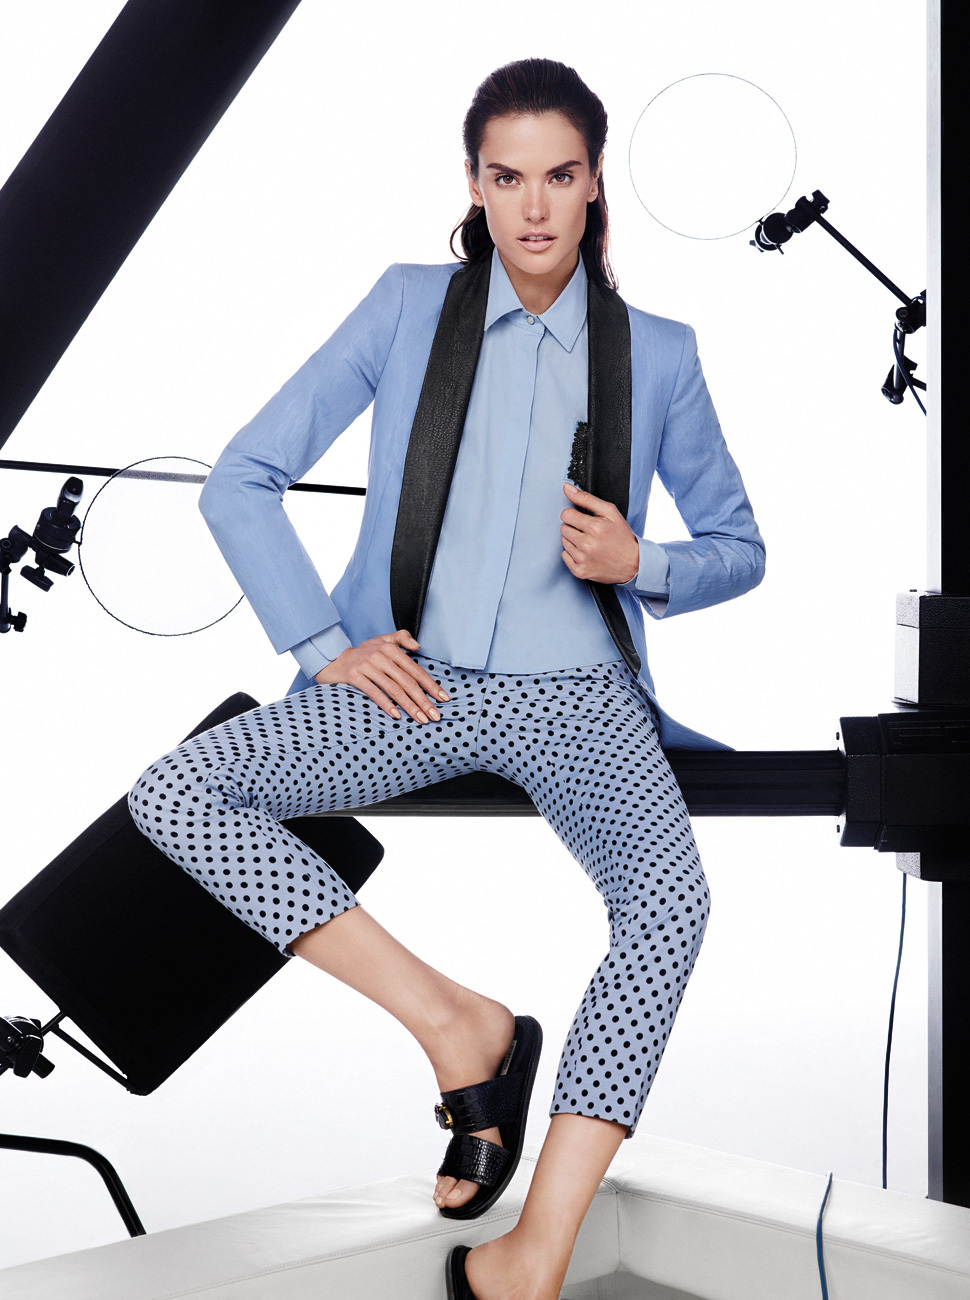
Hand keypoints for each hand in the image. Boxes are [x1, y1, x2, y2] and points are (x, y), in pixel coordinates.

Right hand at [314, 629, 449, 723]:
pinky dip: (386, 704)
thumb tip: (418, 645)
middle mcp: (380, 656)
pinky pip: (374, 692)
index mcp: (391, 649)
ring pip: (394, 689)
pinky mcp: (354, 676)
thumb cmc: (362, 653)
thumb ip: (401, 638)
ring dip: (409, 706)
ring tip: (421, 719)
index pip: (415, 670)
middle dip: (424, 700)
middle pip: (407, 682)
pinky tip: (397, 716)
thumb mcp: (381, 641)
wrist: (332, 658)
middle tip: (435, 715)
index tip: (443, 699)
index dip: (431, 685)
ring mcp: (367, 666)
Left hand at [560, 482, 638, 583]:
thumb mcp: (610, 512)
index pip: (566, 514)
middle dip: (574, 527)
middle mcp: (587, 544)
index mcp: (595, 527)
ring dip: (573, 540)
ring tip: (589, 542)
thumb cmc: (622, 537)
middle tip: (588, 531)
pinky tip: (585, 552)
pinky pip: (564, 556)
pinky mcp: (580, 571)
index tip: (583, 519)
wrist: (633, 563)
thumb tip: (566, 487)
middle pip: (563, 528)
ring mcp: (583, 559)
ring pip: (563, 542)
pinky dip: (572, 553)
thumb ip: (586, 498)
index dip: (574, 514)